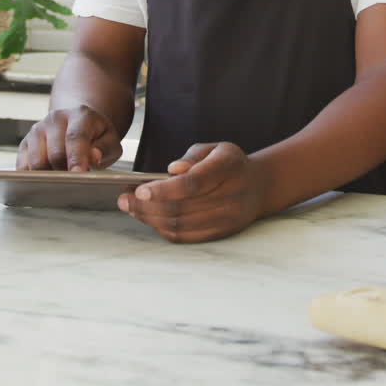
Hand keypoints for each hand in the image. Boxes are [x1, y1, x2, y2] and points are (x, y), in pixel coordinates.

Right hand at [16, 106, 122, 172]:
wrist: (77, 121)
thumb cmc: (96, 135)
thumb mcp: (110, 140)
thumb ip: (105, 148)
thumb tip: (94, 157)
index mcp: (79, 115)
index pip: (75, 137)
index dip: (76, 157)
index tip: (79, 174)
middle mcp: (55, 119)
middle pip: (54, 152)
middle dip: (64, 172)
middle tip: (75, 182)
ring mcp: (37, 130)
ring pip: (36, 161)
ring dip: (48, 176)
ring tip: (63, 178)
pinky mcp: (25, 143)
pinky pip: (22, 166)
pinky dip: (32, 177)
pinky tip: (45, 179)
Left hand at [117, 142, 266, 242]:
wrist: (260, 187)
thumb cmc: (230, 164)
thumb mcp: (215, 148)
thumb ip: (192, 157)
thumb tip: (171, 171)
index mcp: (227, 169)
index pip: (192, 183)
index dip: (164, 189)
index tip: (140, 189)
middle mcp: (230, 197)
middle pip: (181, 208)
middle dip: (147, 206)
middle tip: (124, 198)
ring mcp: (226, 219)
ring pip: (180, 225)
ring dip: (150, 218)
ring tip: (131, 207)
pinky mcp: (221, 233)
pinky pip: (186, 237)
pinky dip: (163, 229)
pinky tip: (149, 218)